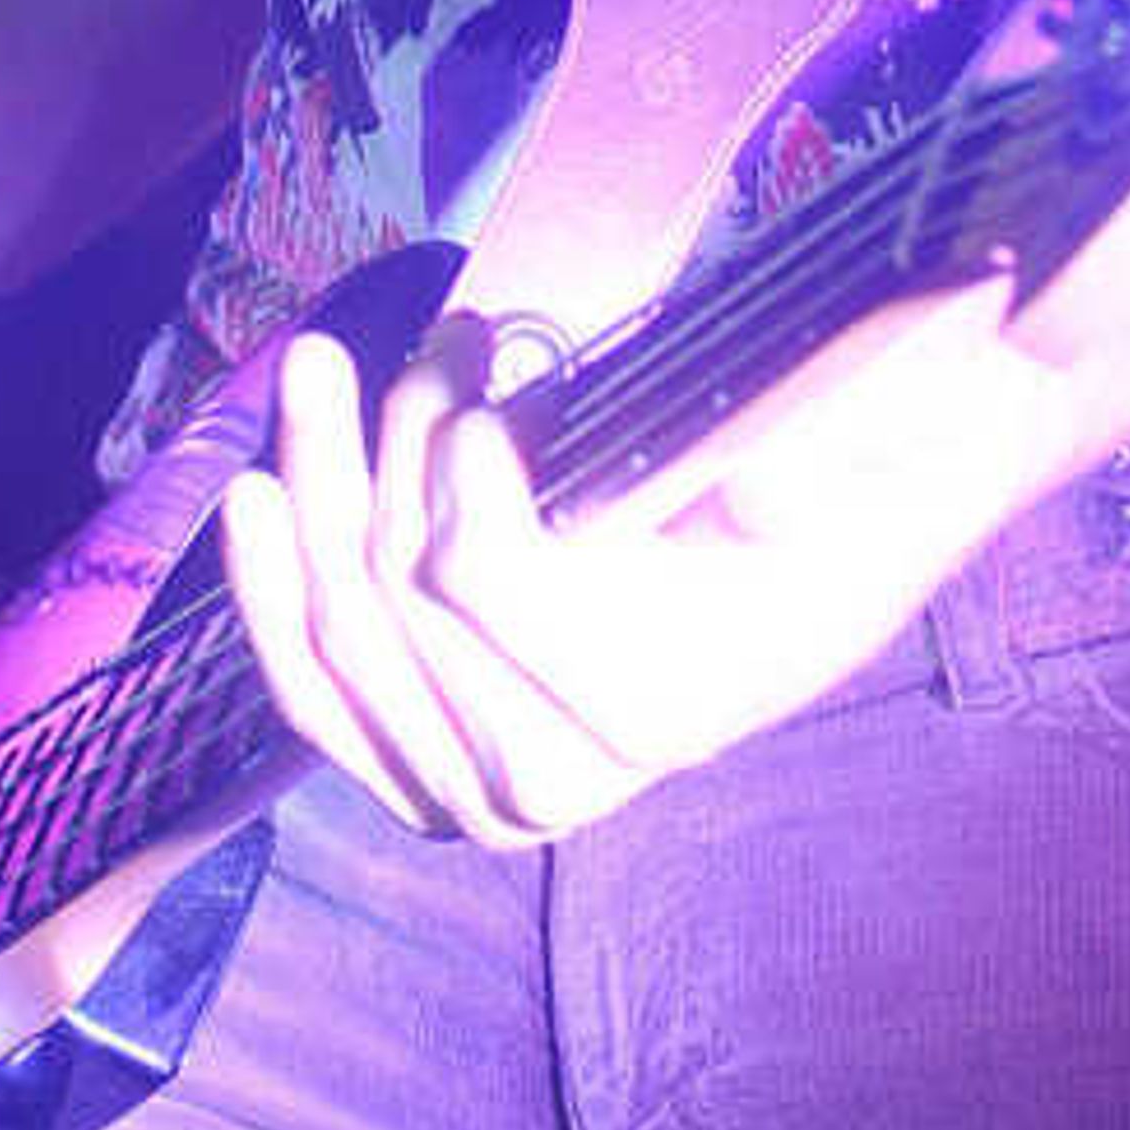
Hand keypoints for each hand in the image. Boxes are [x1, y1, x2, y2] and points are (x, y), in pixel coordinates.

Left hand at [215, 302, 1055, 851]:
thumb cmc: (857, 453)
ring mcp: (485, 789)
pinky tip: (253, 493)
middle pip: (397, 595)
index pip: (485, 578)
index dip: (457, 461)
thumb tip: (761, 497)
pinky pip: (318, 697)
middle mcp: (570, 778)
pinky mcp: (430, 770)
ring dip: (315, 484)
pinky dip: (272, 593)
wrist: (857, 522)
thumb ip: (825, 449)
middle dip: (389, 448)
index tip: (485, 367)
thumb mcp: (876, 428)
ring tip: (320, 370)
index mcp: (672, 704)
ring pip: (340, 633)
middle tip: (441, 340)